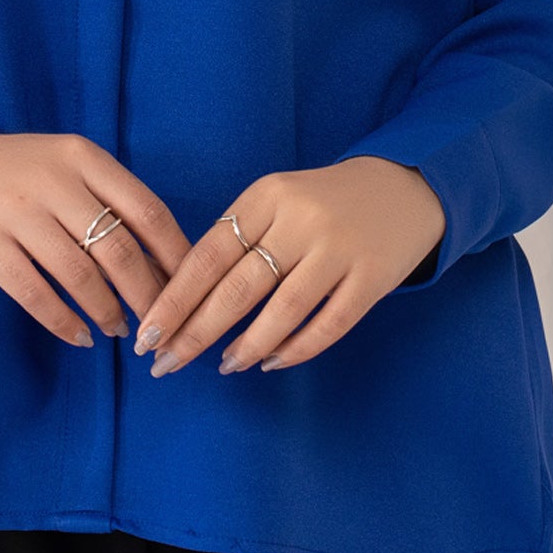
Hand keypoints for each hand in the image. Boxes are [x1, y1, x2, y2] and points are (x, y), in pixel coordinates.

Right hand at [0, 132, 193, 348]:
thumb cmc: (16, 175)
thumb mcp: (65, 169)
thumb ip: (109, 203)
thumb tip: (163, 265)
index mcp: (82, 157)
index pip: (147, 209)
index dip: (175, 257)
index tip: (191, 290)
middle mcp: (52, 179)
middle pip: (118, 249)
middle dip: (146, 296)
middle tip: (158, 326)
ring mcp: (14, 210)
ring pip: (79, 275)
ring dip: (107, 312)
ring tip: (118, 331)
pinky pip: (33, 292)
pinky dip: (62, 321)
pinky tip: (79, 337)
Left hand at [133, 157, 445, 376]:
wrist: (406, 186)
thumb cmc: (324, 202)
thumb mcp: (277, 200)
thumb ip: (238, 238)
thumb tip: (182, 300)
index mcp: (267, 195)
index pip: (207, 255)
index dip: (174, 300)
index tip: (147, 334)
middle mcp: (300, 219)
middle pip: (237, 287)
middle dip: (195, 332)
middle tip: (166, 363)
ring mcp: (340, 249)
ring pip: (282, 311)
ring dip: (246, 346)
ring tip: (224, 366)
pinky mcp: (373, 277)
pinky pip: (328, 324)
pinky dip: (296, 350)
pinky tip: (271, 362)